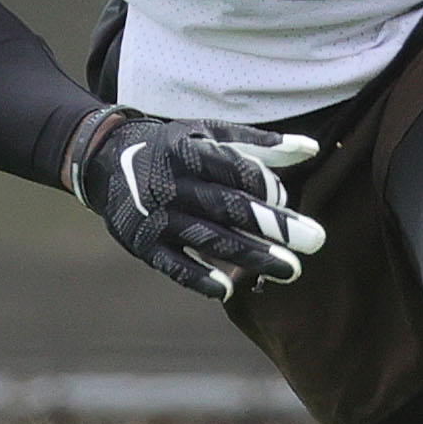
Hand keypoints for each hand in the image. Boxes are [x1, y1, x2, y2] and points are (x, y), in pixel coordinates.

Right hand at [67, 110, 324, 300]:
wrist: (106, 160)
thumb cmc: (175, 147)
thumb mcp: (210, 133)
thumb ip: (260, 145)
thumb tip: (313, 149)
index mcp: (192, 152)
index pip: (238, 172)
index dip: (267, 187)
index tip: (287, 200)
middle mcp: (173, 184)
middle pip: (230, 208)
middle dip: (274, 227)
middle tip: (316, 241)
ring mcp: (156, 216)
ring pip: (209, 239)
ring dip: (251, 256)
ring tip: (290, 270)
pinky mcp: (141, 243)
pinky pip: (173, 265)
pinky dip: (199, 277)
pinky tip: (228, 290)